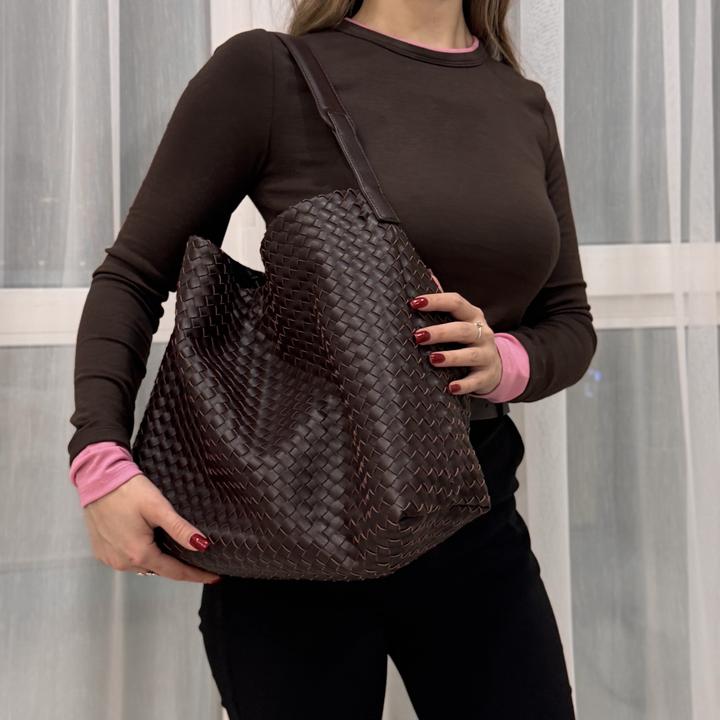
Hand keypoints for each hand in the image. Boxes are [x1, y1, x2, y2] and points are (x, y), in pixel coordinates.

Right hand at [83, 473, 221, 583]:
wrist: (97, 480)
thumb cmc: (129, 491)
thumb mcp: (158, 507)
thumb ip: (179, 529)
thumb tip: (202, 546)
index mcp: (139, 554)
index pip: (175, 572)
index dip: (196, 575)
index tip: (215, 577)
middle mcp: (123, 562)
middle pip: (159, 569)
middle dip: (179, 566)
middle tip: (200, 561)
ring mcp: (110, 559)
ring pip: (143, 565)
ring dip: (159, 560)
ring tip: (177, 552)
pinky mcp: (102, 552)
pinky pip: (128, 559)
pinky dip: (142, 554)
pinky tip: (150, 543)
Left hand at [408, 278, 501, 395]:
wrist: (496, 366)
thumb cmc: (469, 339)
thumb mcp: (460, 319)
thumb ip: (443, 300)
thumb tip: (426, 272)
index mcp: (472, 316)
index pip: (456, 302)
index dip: (436, 301)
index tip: (414, 302)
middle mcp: (482, 333)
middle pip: (463, 330)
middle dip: (440, 332)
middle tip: (418, 336)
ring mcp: (486, 355)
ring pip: (470, 355)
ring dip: (451, 357)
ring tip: (432, 359)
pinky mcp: (486, 376)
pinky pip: (475, 381)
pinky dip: (463, 385)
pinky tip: (450, 387)